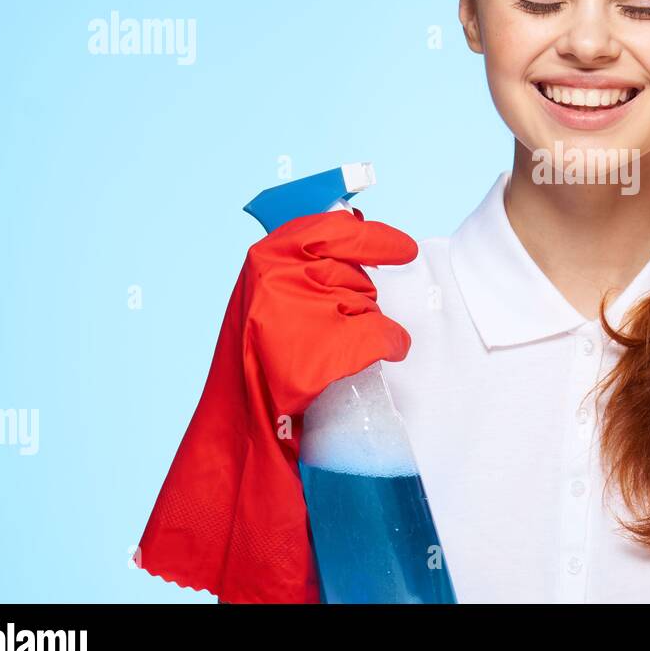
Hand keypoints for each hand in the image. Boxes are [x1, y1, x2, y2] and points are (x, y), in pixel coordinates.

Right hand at [136, 208, 417, 602]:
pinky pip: (382, 336)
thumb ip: (305, 267)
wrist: (244, 421)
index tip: (405, 250)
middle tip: (326, 330)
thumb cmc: (261, 360)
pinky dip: (388, 346)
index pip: (332, 229)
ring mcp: (300, 316)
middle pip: (354, 276)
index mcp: (268, 258)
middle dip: (357, 300)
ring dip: (364, 328)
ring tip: (324, 353)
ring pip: (369, 307)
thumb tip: (358, 229)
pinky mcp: (321, 354)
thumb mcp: (273, 298)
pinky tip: (376, 358)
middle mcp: (280, 279)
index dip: (372, 238)